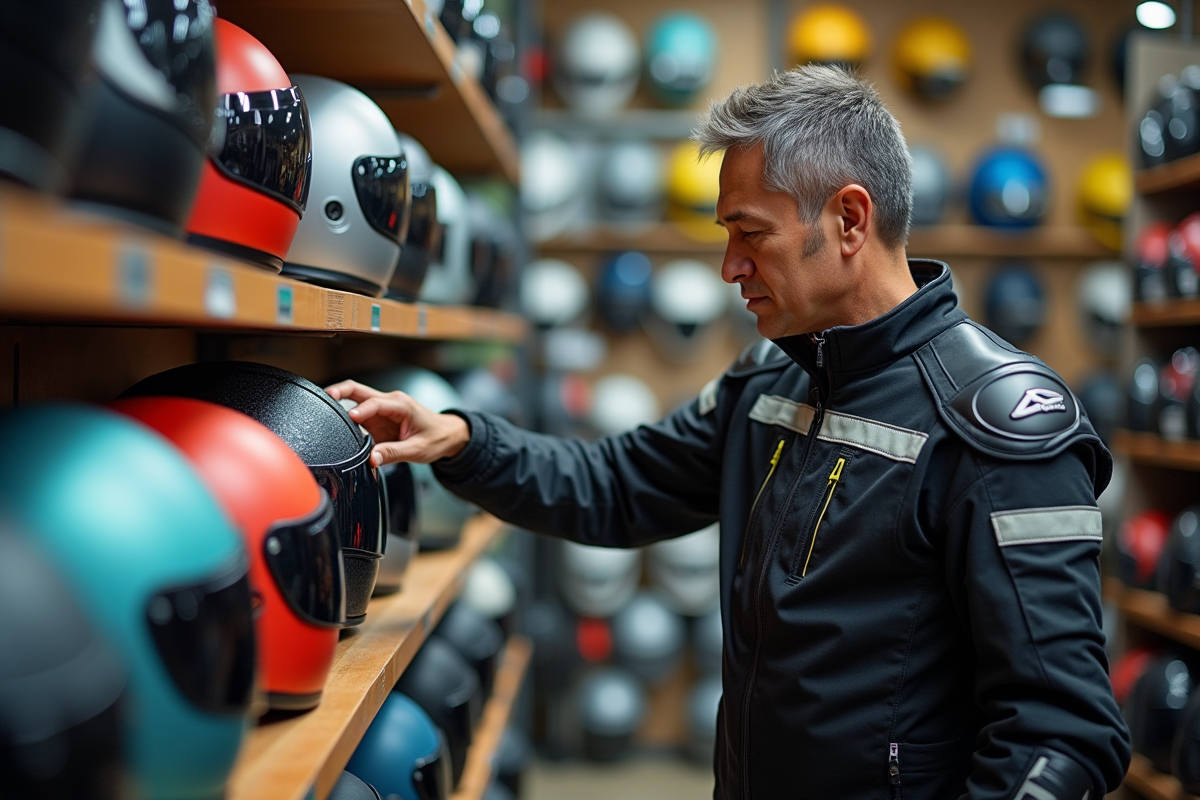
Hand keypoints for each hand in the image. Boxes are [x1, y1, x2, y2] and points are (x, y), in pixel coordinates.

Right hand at [324, 380, 470, 465]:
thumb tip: (372, 459)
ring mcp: (382, 410)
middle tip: (325, 396)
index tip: (350, 418)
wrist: (447, 435)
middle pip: (359, 390)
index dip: (362, 410)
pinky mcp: (378, 419)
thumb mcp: (418, 449)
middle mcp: (390, 403)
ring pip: (356, 399)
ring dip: (339, 401)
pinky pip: (358, 413)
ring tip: (322, 408)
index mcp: (401, 405)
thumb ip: (394, 453)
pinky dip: (344, 413)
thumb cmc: (436, 438)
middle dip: (341, 391)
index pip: (376, 403)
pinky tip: (333, 419)